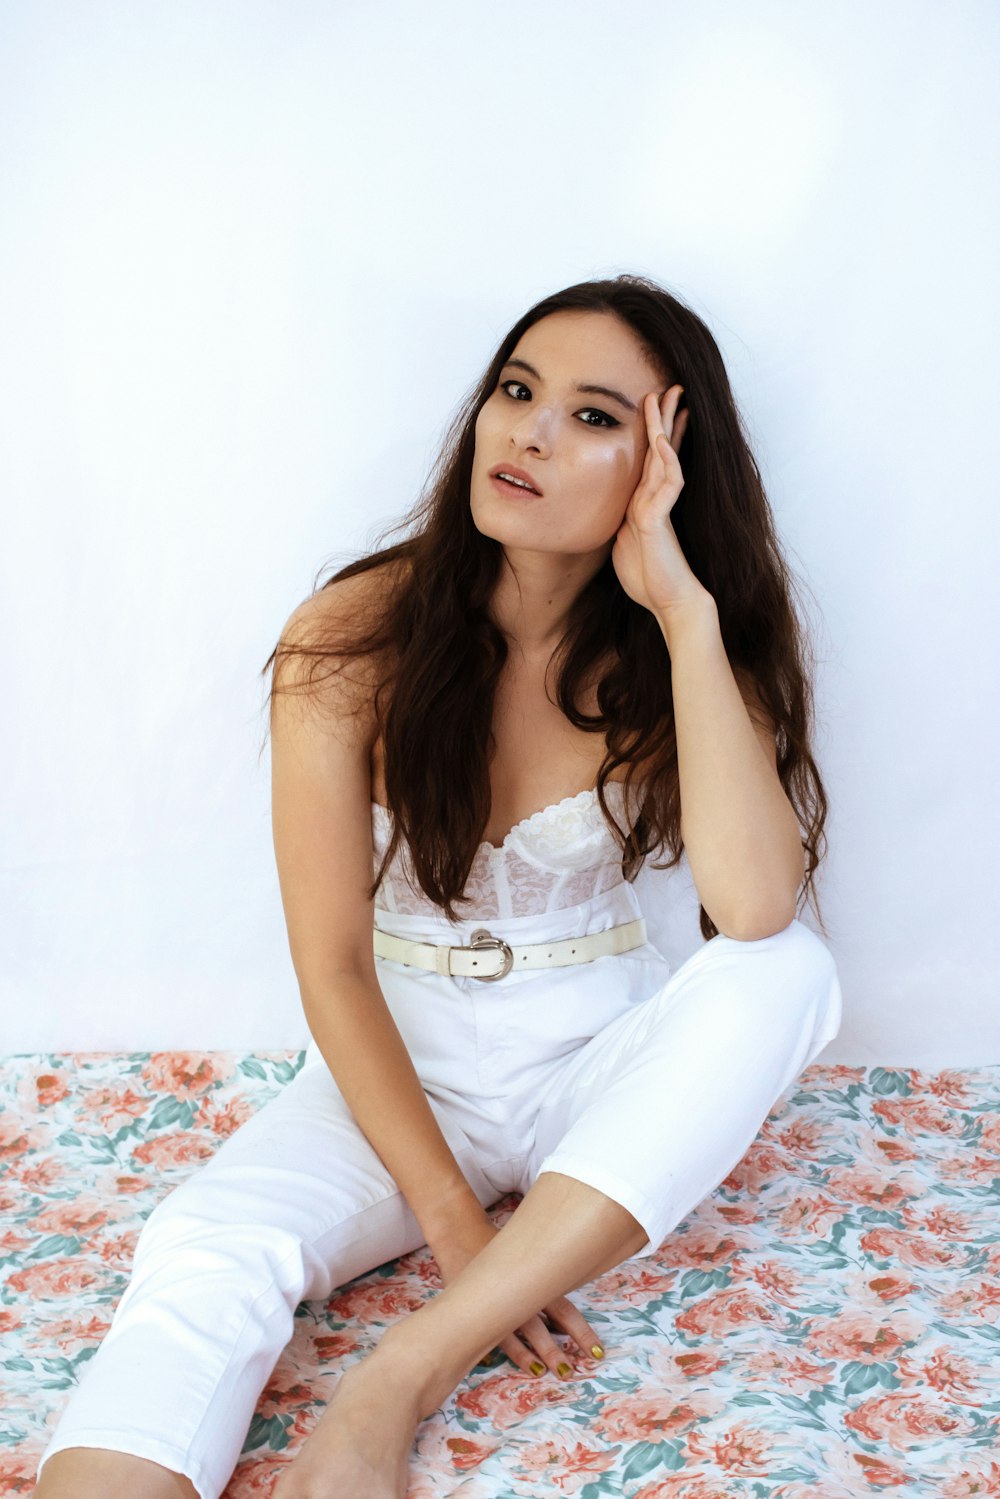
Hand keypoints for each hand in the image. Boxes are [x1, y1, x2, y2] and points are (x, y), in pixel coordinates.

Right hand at [428, 1206, 604, 1380]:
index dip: (582, 1333)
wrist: (461, 1232)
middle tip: (568, 1372)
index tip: (597, 1352)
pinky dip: (486, 1348)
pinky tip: (489, 1362)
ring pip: (511, 1337)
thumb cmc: (502, 1245)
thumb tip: (566, 1310)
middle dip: (554, 1352)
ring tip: (538, 1371)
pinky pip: (480, 1333)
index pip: (565, 1312)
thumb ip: (547, 1279)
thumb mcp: (529, 1256)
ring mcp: (492, 1303)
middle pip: (540, 1329)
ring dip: (525, 1356)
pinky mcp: (470, 1307)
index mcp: (536, 1281)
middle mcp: (517, 1295)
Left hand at [611, 384, 712, 617]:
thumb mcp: (625, 544)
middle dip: (665, 418)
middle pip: (663, 450)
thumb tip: (614, 513)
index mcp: (647, 503)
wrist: (670, 603)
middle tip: (669, 388)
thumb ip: (622, 522)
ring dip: (665, 428)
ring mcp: (660, 508)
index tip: (657, 408)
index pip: (655, 460)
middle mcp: (657, 500)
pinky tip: (661, 442)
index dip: (659, 433)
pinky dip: (664, 462)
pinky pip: (666, 486)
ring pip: (665, 460)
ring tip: (667, 398)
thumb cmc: (650, 579)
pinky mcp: (660, 521)